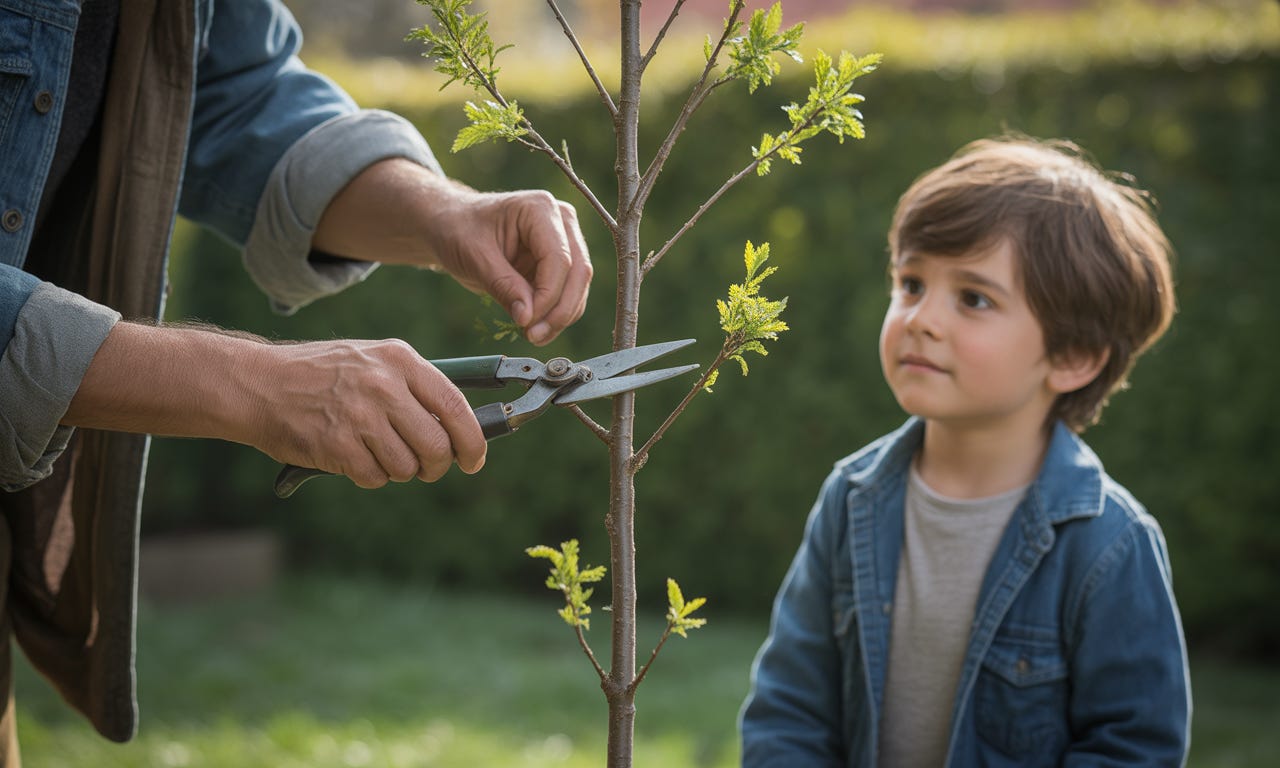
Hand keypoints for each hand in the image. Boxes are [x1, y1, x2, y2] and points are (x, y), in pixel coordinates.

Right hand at [64, 323, 485, 487]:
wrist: (258, 383)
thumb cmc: (321, 374)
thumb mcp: (372, 360)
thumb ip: (415, 387)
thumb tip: (462, 427)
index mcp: (400, 360)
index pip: (455, 406)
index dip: (473, 440)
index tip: (474, 459)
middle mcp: (384, 386)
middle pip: (437, 445)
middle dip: (437, 466)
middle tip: (426, 468)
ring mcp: (360, 417)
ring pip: (408, 467)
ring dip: (399, 471)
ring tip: (376, 453)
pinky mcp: (337, 446)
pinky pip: (375, 478)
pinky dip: (369, 476)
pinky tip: (352, 457)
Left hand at [425, 186, 592, 345]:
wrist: (452, 226)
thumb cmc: (459, 231)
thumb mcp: (475, 257)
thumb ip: (503, 285)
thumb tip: (528, 318)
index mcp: (540, 209)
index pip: (559, 258)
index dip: (548, 295)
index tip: (527, 322)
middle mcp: (561, 221)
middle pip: (578, 272)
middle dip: (559, 310)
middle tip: (534, 336)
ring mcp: (565, 240)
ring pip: (578, 286)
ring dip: (560, 317)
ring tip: (533, 336)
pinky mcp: (561, 262)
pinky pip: (569, 293)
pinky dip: (556, 315)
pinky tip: (536, 329)